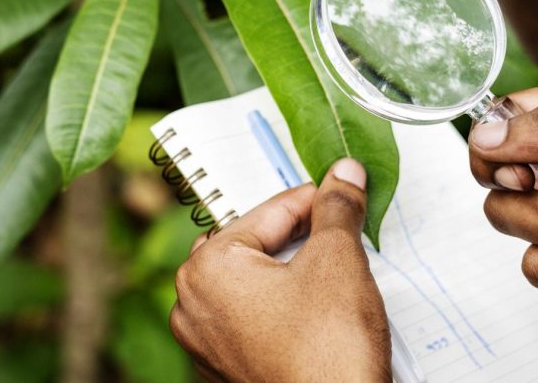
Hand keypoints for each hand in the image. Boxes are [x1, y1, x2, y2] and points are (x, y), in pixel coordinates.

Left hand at [170, 159, 390, 382]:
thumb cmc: (328, 350)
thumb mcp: (338, 260)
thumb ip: (336, 208)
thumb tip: (344, 174)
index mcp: (207, 268)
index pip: (268, 212)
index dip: (314, 198)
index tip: (343, 186)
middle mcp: (193, 303)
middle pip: (253, 244)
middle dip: (297, 234)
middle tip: (338, 226)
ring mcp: (206, 341)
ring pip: (252, 281)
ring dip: (290, 270)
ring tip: (332, 267)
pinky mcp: (227, 366)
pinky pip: (252, 317)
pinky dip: (282, 305)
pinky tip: (317, 308)